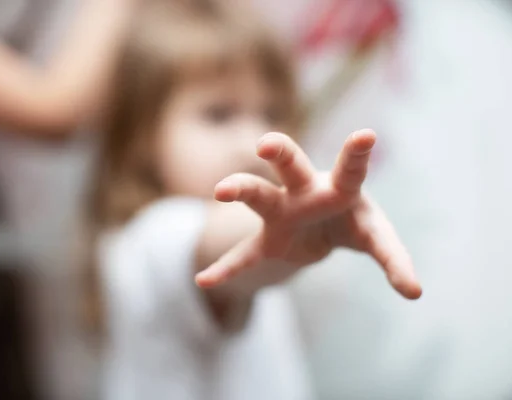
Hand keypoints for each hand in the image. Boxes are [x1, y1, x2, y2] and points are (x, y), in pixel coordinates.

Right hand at [195, 130, 421, 299]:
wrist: (320, 231)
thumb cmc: (352, 224)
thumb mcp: (376, 238)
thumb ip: (394, 261)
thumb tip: (415, 294)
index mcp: (340, 187)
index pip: (350, 169)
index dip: (356, 154)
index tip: (366, 136)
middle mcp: (305, 191)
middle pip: (290, 165)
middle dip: (280, 152)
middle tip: (266, 145)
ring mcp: (281, 213)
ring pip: (258, 195)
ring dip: (241, 190)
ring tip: (220, 192)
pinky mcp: (268, 242)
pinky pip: (244, 255)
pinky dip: (227, 268)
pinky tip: (204, 280)